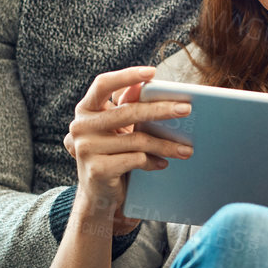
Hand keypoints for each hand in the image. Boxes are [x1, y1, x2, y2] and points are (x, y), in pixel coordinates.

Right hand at [63, 66, 191, 224]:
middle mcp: (80, 127)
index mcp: (85, 110)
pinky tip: (163, 164)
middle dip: (161, 109)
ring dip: (166, 145)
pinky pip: (135, 160)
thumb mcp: (117, 130)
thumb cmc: (112, 155)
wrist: (98, 195)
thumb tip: (147, 84)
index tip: (152, 72)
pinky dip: (153, 162)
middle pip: (127, 112)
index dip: (126, 75)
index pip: (103, 84)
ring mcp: (86, 149)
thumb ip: (128, 106)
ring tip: (186, 149)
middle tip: (186, 109)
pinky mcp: (97, 169)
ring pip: (137, 140)